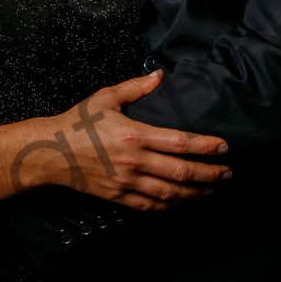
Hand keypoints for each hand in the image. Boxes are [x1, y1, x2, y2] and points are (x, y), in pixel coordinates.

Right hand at [24, 70, 232, 211]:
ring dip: (196, 192)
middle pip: (182, 172)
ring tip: (214, 189)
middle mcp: (135, 162)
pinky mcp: (119, 197)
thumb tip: (160, 75)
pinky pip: (152, 206)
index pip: (180, 142)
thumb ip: (136, 87)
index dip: (206, 146)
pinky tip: (184, 202)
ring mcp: (127, 182)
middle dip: (210, 174)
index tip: (224, 146)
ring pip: (171, 193)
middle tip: (228, 173)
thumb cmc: (78, 123)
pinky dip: (172, 205)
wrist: (51, 153)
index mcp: (135, 135)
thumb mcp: (106, 98)